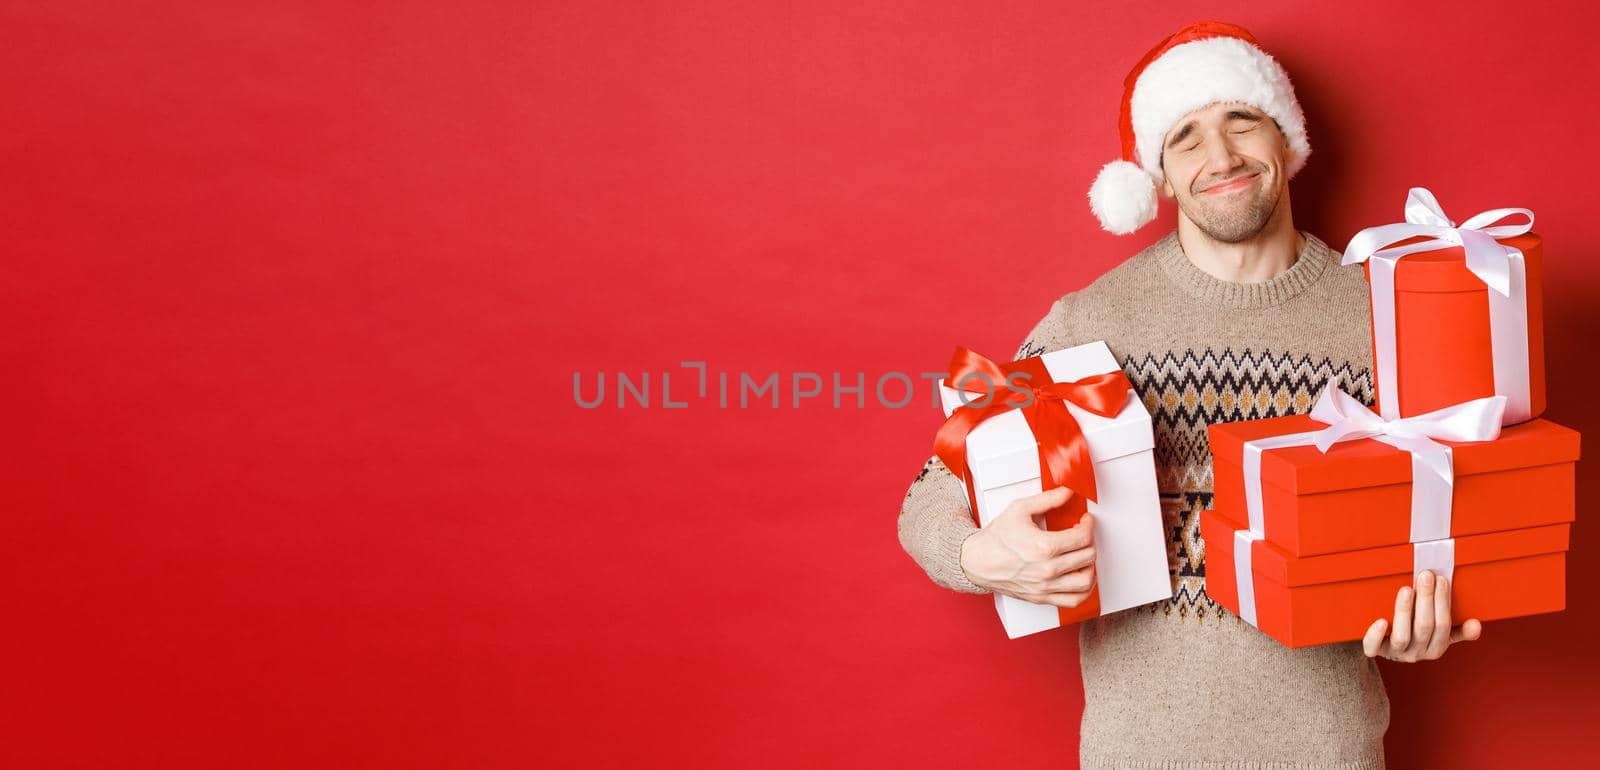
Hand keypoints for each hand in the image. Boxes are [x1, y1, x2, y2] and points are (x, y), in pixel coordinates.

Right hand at [958, 486, 1095, 607]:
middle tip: (1083, 534)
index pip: (1082, 537)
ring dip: (1091, 566)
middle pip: (1087, 556)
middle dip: (1089, 541)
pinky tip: (1082, 578)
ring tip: (1085, 556)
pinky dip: (1085, 590)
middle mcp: (1047, 569)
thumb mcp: (1019, 509)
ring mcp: (1045, 586)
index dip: (1088, 525)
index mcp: (1044, 546)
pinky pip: (1074, 600)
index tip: (1085, 521)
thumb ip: (1047, 500)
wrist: (977, 561)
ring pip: (1086, 580)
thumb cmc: (995, 538)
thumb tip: (1067, 492)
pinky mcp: (1042, 597)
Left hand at [1361, 569, 1481, 661]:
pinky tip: (1381, 621)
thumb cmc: (1414, 634)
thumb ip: (1457, 630)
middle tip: (1425, 576)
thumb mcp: (1438, 635)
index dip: (1442, 602)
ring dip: (1405, 611)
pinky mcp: (1376, 651)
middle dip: (1427, 599)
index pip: (1443, 626)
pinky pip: (1373, 647)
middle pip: (1424, 627)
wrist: (1384, 647)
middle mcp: (1417, 653)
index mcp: (1435, 647)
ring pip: (1402, 636)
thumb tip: (1476, 624)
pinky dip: (1376, 635)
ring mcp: (1396, 653)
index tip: (1441, 580)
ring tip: (1407, 589)